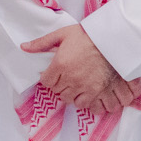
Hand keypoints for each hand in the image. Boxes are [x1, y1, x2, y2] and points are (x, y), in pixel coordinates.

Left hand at [20, 23, 137, 114]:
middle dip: (64, 88)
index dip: (51, 79)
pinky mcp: (103, 92)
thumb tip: (24, 46)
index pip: (47, 82)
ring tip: (82, 90)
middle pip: (61, 94)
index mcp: (60, 65)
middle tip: (71, 80)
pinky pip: (95, 107)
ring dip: (78, 98)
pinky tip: (96, 98)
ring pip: (76, 103)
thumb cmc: (90, 35)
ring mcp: (88, 88)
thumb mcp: (63, 34)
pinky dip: (95, 105)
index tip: (56, 75)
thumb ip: (42, 42)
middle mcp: (72, 80)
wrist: (116, 38)